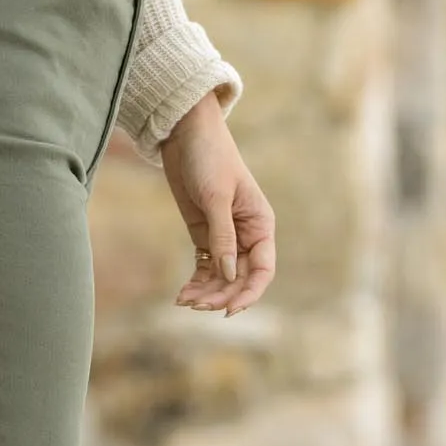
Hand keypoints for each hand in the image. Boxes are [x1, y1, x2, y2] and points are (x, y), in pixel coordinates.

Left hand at [161, 93, 276, 315]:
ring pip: (221, 277)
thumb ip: (222, 237)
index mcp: (261, 225)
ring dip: (206, 293)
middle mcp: (247, 235)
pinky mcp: (203, 236)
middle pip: (240, 278)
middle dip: (220, 295)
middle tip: (195, 306)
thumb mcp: (216, 198)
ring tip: (184, 302)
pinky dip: (195, 283)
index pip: (263, 269)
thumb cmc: (210, 159)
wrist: (186, 136)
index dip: (249, 292)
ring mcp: (225, 237)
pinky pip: (204, 268)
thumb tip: (229, 274)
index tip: (229, 310)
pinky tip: (182, 295)